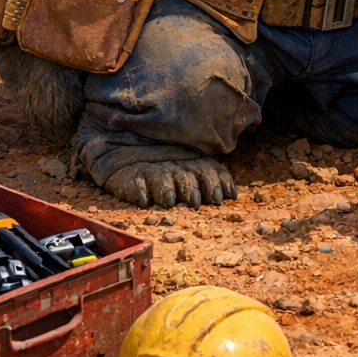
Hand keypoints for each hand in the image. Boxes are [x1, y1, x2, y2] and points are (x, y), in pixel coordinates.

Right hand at [106, 155, 236, 209]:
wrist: (125, 155)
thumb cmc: (165, 167)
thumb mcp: (188, 170)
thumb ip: (208, 178)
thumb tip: (232, 194)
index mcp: (190, 161)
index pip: (208, 168)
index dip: (217, 181)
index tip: (223, 196)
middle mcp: (173, 163)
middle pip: (185, 173)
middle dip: (192, 186)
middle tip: (195, 201)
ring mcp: (150, 168)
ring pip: (161, 177)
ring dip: (166, 188)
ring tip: (168, 200)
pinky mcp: (128, 175)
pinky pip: (134, 181)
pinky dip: (138, 189)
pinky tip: (143, 199)